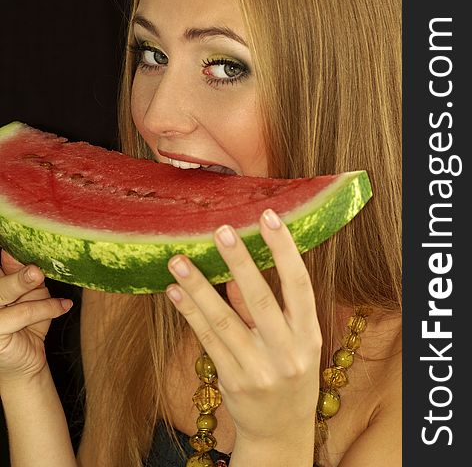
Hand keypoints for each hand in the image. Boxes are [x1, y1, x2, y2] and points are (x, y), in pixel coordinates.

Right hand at [0, 249, 71, 385]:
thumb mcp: (32, 294)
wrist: (28, 360)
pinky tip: (63, 306)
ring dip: (27, 286)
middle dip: (14, 270)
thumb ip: (26, 277)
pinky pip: (22, 313)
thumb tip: (23, 256)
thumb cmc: (30, 324)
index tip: (20, 244)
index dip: (8, 255)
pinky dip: (46, 307)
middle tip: (33, 267)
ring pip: (4, 293)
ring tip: (40, 277)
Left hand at [165, 209, 320, 444]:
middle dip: (240, 262)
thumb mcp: (293, 341)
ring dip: (199, 287)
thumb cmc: (290, 374)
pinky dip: (190, 314)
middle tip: (220, 230)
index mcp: (308, 334)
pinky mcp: (233, 382)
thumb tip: (236, 273)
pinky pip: (208, 341)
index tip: (268, 218)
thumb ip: (267, 307)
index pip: (299, 284)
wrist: (282, 432)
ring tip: (178, 260)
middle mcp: (288, 352)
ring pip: (224, 321)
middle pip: (261, 300)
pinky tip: (174, 292)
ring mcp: (259, 370)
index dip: (284, 249)